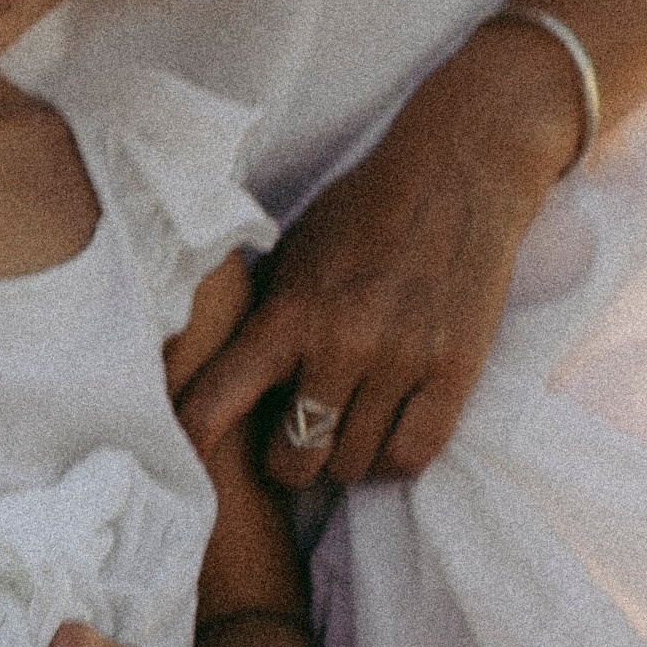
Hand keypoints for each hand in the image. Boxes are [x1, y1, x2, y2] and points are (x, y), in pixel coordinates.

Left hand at [175, 25, 575, 488]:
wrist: (458, 174)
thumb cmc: (363, 212)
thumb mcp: (293, 254)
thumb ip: (263, 318)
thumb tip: (213, 377)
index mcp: (287, 313)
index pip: (218, 401)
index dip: (194, 447)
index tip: (188, 472)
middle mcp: (340, 344)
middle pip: (293, 458)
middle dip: (287, 461)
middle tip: (293, 443)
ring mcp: (400, 361)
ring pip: (353, 465)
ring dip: (344, 457)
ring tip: (346, 430)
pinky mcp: (454, 372)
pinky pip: (410, 456)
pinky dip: (392, 458)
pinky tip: (386, 435)